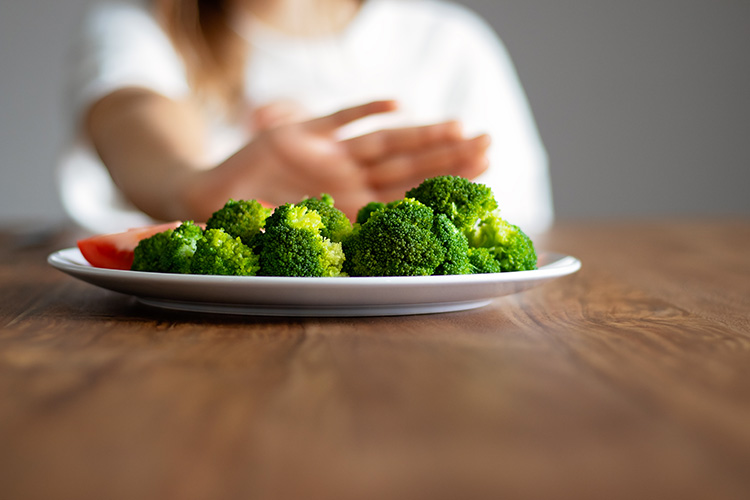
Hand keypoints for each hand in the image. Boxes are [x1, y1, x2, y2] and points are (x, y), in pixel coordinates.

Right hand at [207, 101, 490, 219]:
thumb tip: (362, 259)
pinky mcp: (304, 132)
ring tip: (462, 127)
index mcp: (348, 210)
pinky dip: (366, 110)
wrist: (209, 200)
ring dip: (422, 136)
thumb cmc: (247, 227)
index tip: (482, 176)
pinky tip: (398, 104)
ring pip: (385, 143)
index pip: (405, 195)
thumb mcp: (286, 240)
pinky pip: (340, 119)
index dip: (441, 184)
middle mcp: (346, 181)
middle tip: (490, 145)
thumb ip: (318, 244)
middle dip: (448, 157)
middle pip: (406, 167)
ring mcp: (329, 156)